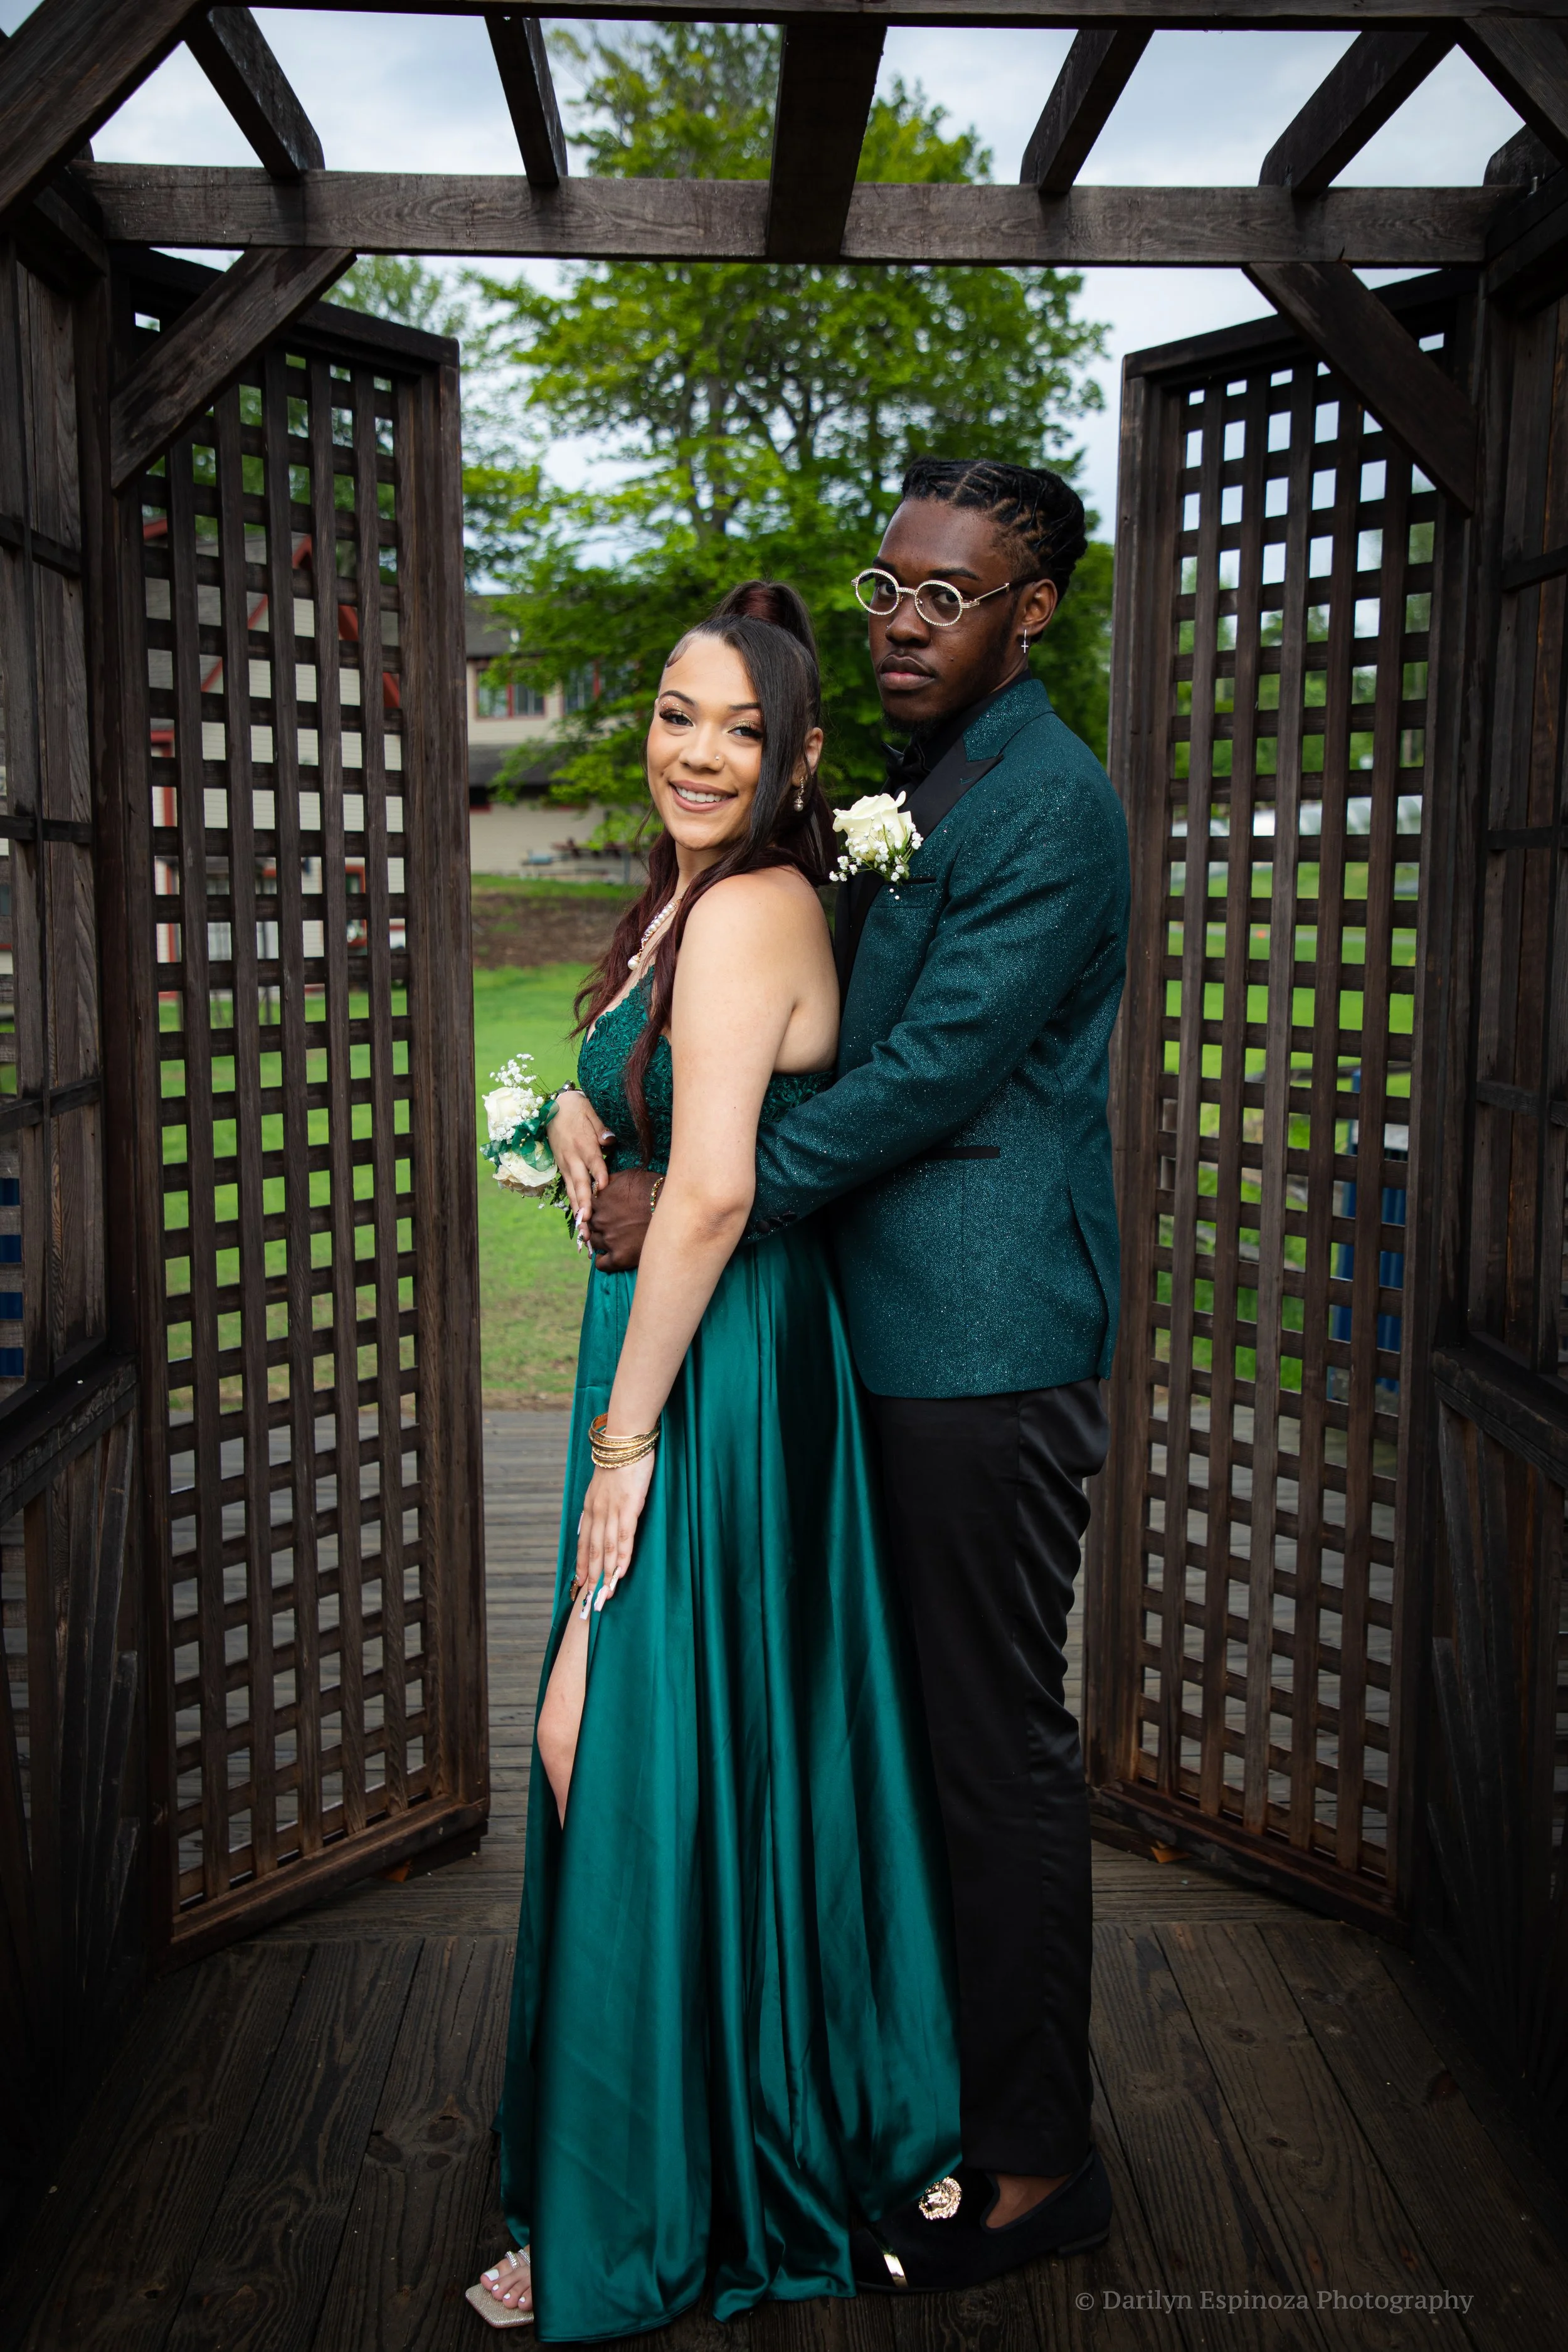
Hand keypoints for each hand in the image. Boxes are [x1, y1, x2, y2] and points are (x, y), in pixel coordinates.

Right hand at [549, 1090, 613, 1227]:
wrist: (553, 1106)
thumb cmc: (577, 1108)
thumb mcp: (590, 1111)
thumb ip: (601, 1127)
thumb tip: (610, 1141)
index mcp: (583, 1143)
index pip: (592, 1161)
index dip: (598, 1174)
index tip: (603, 1188)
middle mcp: (572, 1158)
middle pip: (579, 1183)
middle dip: (583, 1203)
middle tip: (587, 1221)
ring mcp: (565, 1165)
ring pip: (572, 1191)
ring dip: (577, 1211)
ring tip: (583, 1231)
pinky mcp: (562, 1169)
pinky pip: (568, 1189)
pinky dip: (573, 1205)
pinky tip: (579, 1221)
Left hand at [573, 1451, 655, 1608]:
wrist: (625, 1439)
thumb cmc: (620, 1459)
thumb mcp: (605, 1483)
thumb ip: (603, 1502)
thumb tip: (603, 1518)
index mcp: (590, 1506)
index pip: (583, 1541)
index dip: (582, 1563)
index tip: (580, 1581)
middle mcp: (597, 1511)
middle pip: (592, 1550)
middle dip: (591, 1576)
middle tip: (590, 1599)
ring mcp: (611, 1510)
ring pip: (606, 1549)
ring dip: (606, 1573)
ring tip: (605, 1594)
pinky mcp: (628, 1506)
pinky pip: (624, 1537)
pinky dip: (622, 1557)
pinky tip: (621, 1572)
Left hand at [587, 1168, 658, 1271]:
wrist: (674, 1211)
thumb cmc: (654, 1189)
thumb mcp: (629, 1176)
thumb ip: (608, 1181)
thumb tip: (599, 1185)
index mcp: (599, 1200)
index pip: (586, 1208)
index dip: (596, 1210)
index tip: (604, 1212)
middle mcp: (600, 1220)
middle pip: (590, 1226)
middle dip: (599, 1225)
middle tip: (613, 1225)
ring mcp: (609, 1239)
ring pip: (595, 1243)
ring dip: (602, 1241)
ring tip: (614, 1240)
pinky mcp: (619, 1257)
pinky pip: (601, 1264)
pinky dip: (604, 1261)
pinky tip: (610, 1257)